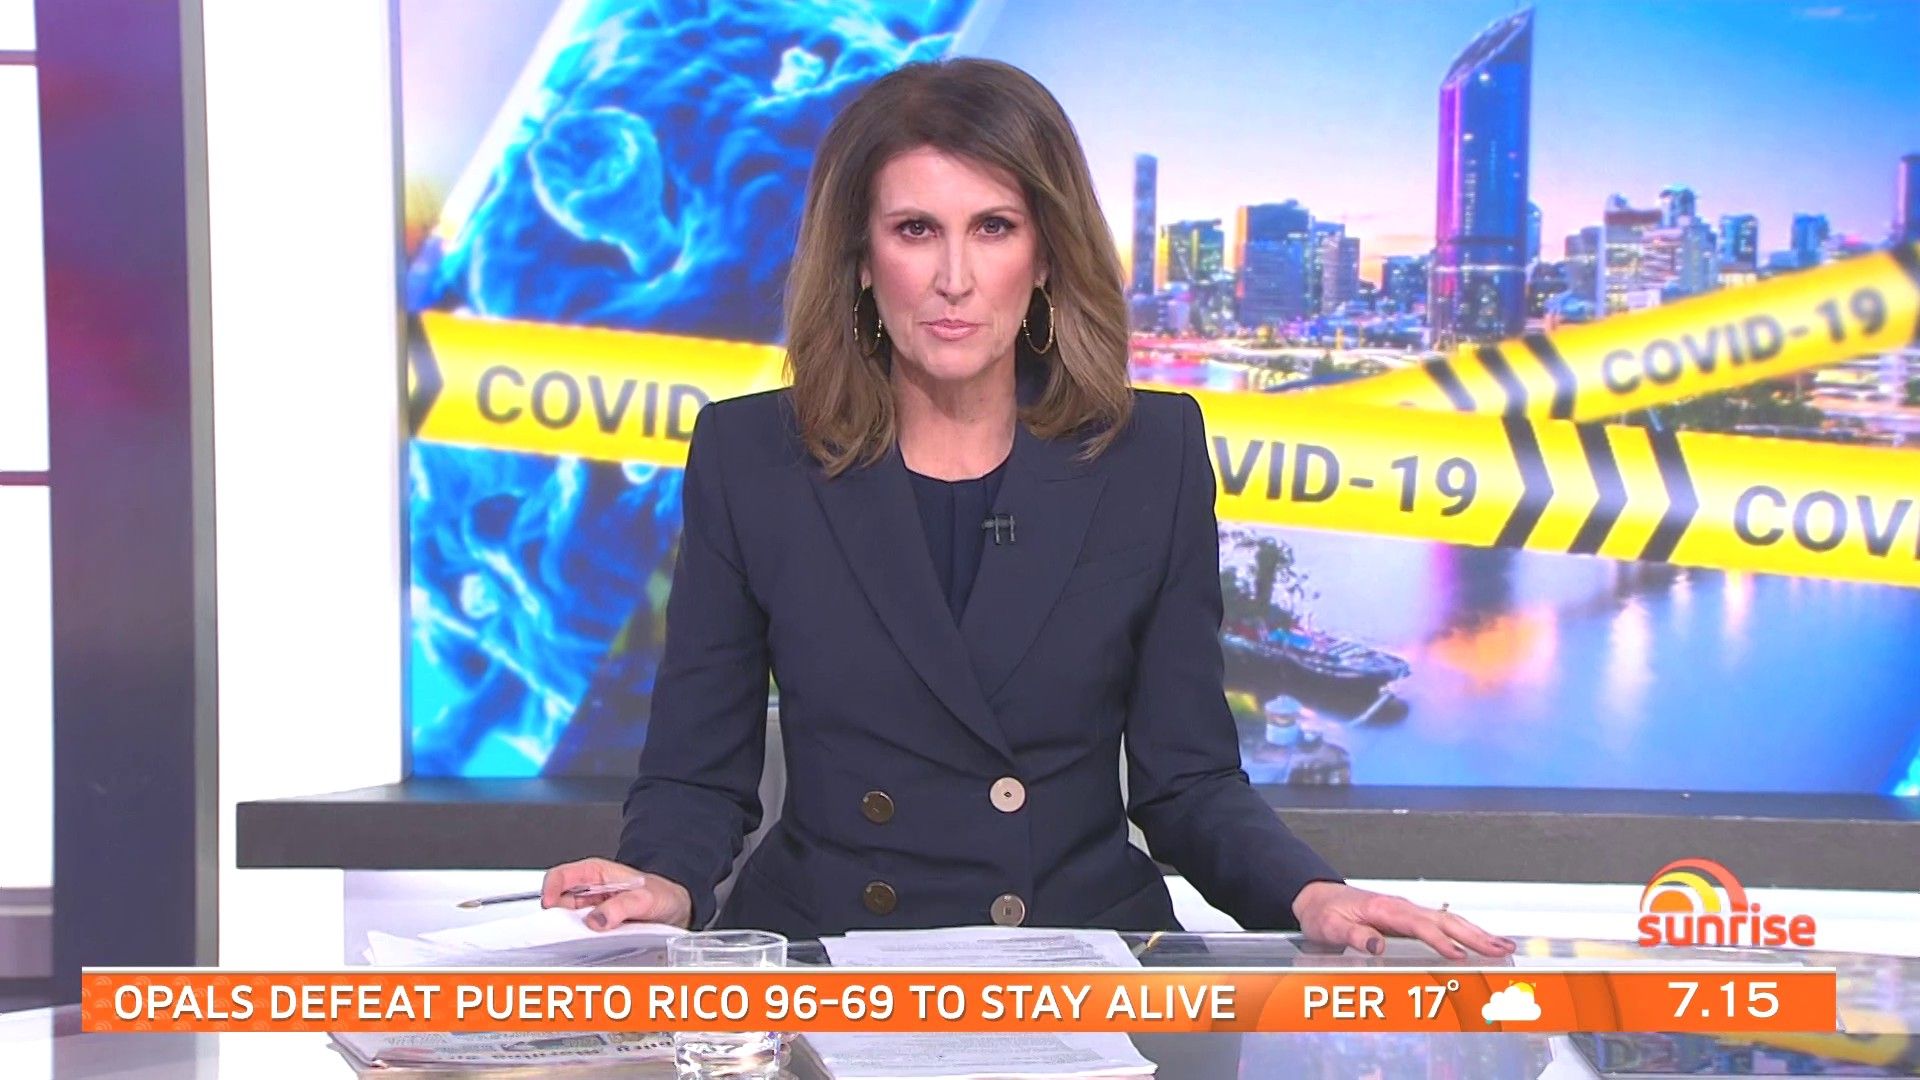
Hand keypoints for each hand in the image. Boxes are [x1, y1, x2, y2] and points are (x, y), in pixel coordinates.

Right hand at [540, 857, 693, 931]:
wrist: (677, 909)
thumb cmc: (663, 895)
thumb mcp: (646, 899)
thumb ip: (622, 907)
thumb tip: (596, 921)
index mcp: (596, 873)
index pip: (561, 876)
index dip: (550, 889)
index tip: (550, 907)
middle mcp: (589, 890)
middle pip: (557, 902)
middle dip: (558, 917)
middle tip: (567, 931)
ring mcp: (591, 909)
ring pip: (566, 920)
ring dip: (569, 932)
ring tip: (583, 940)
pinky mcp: (596, 926)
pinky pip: (579, 933)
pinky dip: (580, 941)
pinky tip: (590, 946)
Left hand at [1291, 881, 1516, 960]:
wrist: (1319, 897)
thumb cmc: (1325, 913)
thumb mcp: (1330, 926)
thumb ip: (1353, 935)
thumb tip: (1377, 945)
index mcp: (1385, 909)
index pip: (1419, 926)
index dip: (1440, 941)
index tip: (1458, 955)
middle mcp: (1402, 908)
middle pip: (1444, 920)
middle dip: (1474, 936)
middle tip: (1501, 950)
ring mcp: (1408, 912)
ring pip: (1449, 920)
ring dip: (1477, 933)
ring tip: (1504, 946)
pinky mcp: (1410, 919)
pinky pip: (1442, 924)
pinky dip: (1465, 932)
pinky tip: (1482, 941)